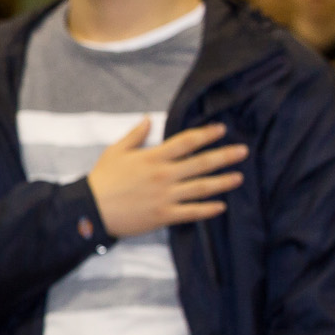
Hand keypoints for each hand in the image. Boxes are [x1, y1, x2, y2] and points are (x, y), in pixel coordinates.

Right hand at [86, 119, 246, 238]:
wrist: (90, 209)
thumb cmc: (102, 179)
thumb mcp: (115, 151)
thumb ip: (135, 135)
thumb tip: (148, 119)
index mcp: (152, 157)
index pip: (185, 142)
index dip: (205, 134)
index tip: (221, 130)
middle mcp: (163, 175)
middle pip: (200, 163)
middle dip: (224, 156)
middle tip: (243, 151)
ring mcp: (165, 196)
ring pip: (201, 187)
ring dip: (222, 182)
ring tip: (239, 177)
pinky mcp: (164, 215)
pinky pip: (191, 212)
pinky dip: (207, 210)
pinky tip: (221, 207)